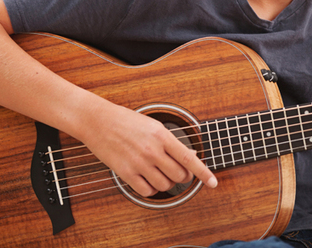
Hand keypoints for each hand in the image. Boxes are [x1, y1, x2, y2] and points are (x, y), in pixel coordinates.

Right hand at [81, 101, 217, 196]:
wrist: (98, 121)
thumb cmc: (126, 121)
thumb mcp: (153, 125)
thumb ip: (170, 141)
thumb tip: (189, 156)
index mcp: (162, 135)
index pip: (189, 158)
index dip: (204, 172)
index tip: (213, 182)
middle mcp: (152, 150)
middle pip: (180, 175)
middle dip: (183, 177)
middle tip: (178, 172)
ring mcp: (139, 163)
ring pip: (165, 185)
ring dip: (167, 183)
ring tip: (160, 173)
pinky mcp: (126, 173)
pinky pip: (147, 191)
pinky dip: (151, 189)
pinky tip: (148, 179)